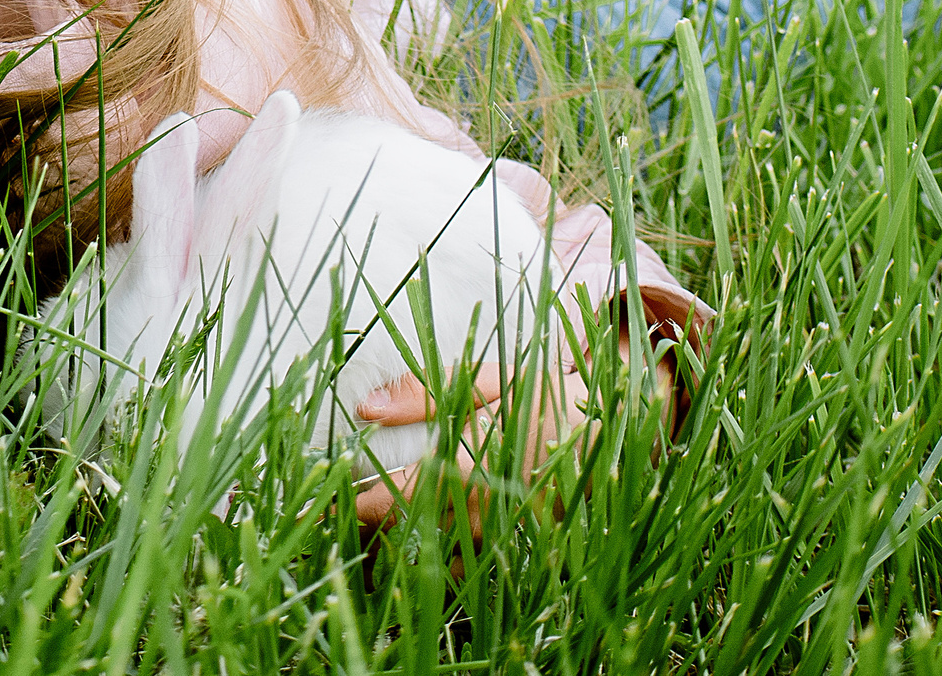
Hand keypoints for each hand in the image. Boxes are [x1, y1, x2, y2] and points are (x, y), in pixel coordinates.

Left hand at [348, 341, 676, 531]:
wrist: (612, 433)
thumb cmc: (544, 397)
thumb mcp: (487, 380)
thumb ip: (423, 394)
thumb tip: (365, 408)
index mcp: (471, 462)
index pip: (398, 496)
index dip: (361, 504)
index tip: (329, 503)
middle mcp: (484, 506)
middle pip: (408, 530)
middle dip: (368, 527)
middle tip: (333, 520)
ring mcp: (499, 531)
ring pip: (433, 551)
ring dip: (394, 545)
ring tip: (361, 534)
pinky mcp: (512, 543)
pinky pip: (464, 562)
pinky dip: (434, 560)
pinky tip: (408, 551)